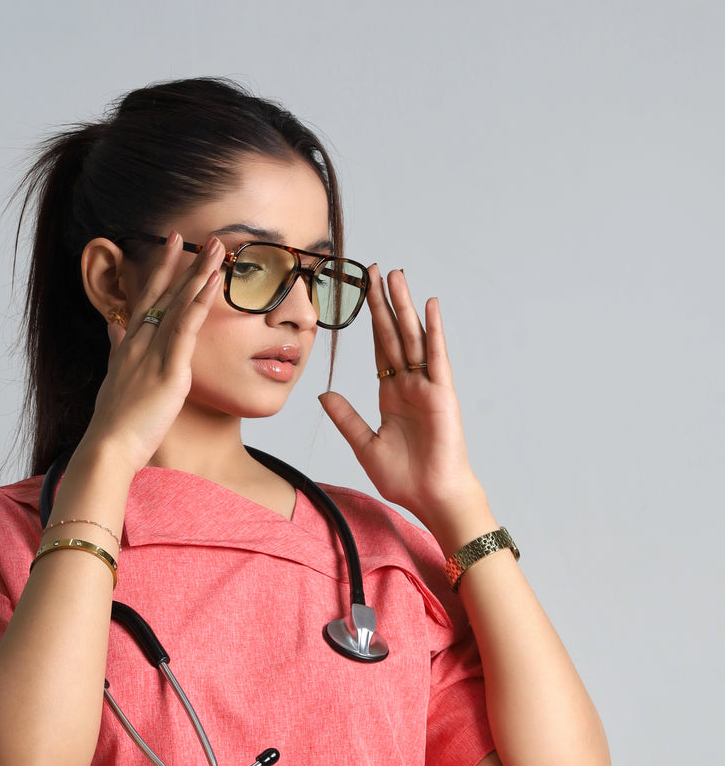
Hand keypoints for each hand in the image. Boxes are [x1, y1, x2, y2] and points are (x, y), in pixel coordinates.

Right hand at [81, 232, 224, 474]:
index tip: (172, 245)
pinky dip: (200, 302)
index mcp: (129, 346)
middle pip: (164, 293)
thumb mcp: (114, 380)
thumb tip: (113, 328)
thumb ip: (115, 350)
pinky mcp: (168, 369)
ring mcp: (152, 353)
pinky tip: (214, 281)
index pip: (146, 299)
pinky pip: (186, 327)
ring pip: (177, 303)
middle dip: (184, 262)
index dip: (161, 270)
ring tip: (215, 246)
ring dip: (198, 272)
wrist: (109, 447)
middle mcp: (139, 342)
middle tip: (202, 236)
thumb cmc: (114, 423)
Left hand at [318, 266, 486, 544]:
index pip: (380, 348)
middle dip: (385, 302)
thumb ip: (346, 418)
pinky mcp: (442, 395)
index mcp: (391, 394)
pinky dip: (433, 332)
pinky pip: (436, 357)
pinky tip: (429, 307)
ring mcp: (427, 387)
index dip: (371, 320)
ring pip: (414, 338)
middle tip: (376, 269)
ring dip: (405, 307)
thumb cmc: (405, 477)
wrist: (431, 496)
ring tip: (398, 276)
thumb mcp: (365, 445)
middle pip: (395, 334)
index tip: (363, 292)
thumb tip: (322, 394)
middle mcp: (409, 385)